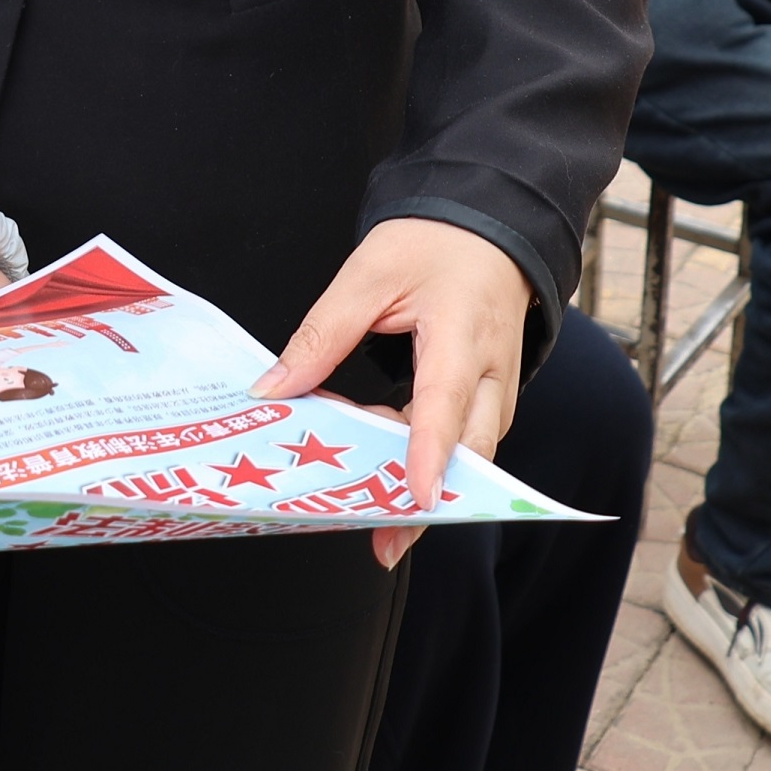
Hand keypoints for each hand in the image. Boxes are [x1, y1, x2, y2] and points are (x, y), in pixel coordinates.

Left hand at [252, 217, 528, 571]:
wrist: (489, 230)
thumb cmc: (433, 246)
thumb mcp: (368, 274)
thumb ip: (322, 333)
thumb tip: (274, 388)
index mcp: (463, 334)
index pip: (446, 404)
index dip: (428, 456)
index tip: (414, 500)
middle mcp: (491, 375)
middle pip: (468, 453)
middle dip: (426, 500)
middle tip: (379, 539)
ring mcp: (497, 394)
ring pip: (466, 457)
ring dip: (417, 480)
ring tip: (362, 506)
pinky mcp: (488, 403)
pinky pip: (460, 444)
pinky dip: (420, 458)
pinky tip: (374, 461)